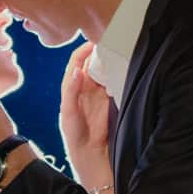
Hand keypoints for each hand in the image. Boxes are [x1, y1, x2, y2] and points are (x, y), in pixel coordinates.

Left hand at [58, 42, 109, 158]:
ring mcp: (99, 91)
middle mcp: (85, 85)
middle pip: (93, 62)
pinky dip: (118, 73)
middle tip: (109, 42)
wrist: (90, 151)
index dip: (83, 50)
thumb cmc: (74, 133)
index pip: (77, 61)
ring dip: (110, 60)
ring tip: (117, 51)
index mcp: (72, 85)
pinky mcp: (111, 98)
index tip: (93, 42)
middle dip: (99, 51)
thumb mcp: (68, 112)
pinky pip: (115, 81)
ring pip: (105, 69)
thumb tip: (77, 70)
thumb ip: (71, 91)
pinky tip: (123, 67)